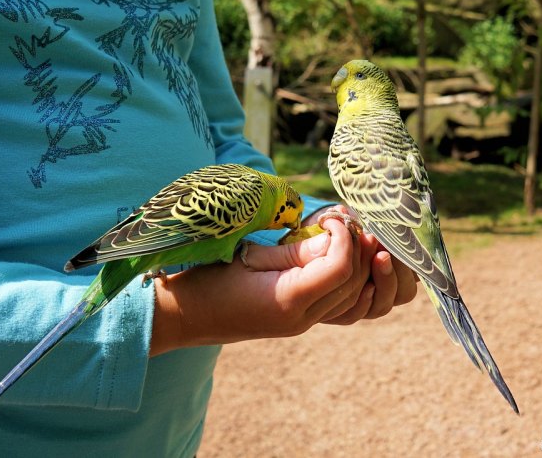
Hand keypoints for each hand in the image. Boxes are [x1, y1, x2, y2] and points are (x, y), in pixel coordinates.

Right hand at [150, 214, 416, 355]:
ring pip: (351, 298)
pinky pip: (338, 305)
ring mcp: (300, 324)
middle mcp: (300, 318)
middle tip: (346, 221)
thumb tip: (332, 237)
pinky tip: (342, 260)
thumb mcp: (249, 256)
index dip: (344, 238)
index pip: (339, 268)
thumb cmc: (208, 279)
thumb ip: (294, 250)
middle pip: (352, 284)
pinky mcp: (297, 321)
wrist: (184, 315)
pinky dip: (347, 282)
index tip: (331, 217)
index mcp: (287, 299)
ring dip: (356, 265)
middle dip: (356, 249)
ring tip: (347, 237)